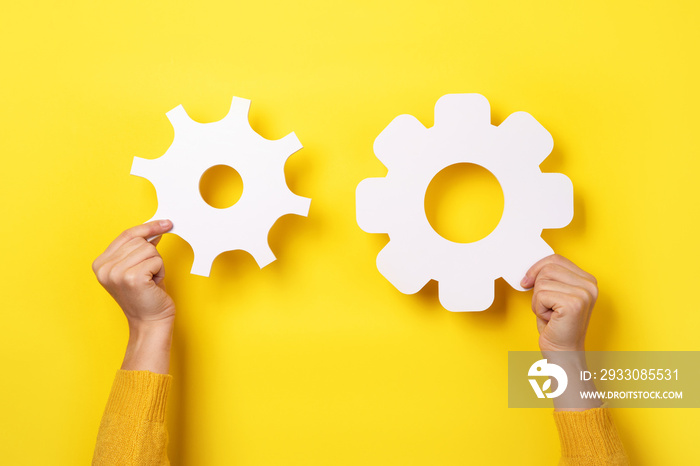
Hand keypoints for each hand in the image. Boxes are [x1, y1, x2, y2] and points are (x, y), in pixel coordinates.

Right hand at [92, 220, 174, 373]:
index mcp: (100, 263)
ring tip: (150, 280)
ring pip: (150, 249)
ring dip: (156, 263)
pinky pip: (156, 260)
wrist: (150, 321)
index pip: (126, 234)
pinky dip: (160, 270)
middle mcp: (104, 267)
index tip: (165, 223)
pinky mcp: (132, 278)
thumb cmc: (146, 295)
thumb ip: (138, 248)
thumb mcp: (136, 267)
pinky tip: (154, 284)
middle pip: (139, 240)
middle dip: (151, 254)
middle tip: (149, 274)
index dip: (147, 227)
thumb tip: (154, 229)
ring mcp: (116, 273)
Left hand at [520, 254, 597, 351]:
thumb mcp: (554, 294)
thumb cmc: (556, 325)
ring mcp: (584, 293)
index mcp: (587, 279)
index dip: (536, 269)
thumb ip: (550, 276)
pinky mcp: (574, 304)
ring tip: (550, 313)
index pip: (555, 259)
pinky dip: (539, 308)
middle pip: (547, 267)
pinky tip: (551, 319)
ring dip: (538, 300)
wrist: (563, 351)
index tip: (528, 281)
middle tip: (546, 306)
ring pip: (542, 282)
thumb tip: (530, 268)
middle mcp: (589, 285)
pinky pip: (540, 295)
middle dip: (537, 287)